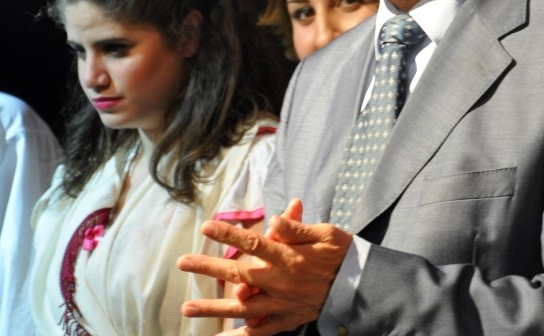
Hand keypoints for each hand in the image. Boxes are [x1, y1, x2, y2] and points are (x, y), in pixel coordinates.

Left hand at [177, 198, 353, 335]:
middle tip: (183, 263)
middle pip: (239, 274)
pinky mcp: (287, 320)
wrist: (360, 285)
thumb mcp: (325, 233)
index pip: (253, 243)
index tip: (207, 228)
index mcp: (290, 257)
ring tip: (187, 308)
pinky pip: (260, 332)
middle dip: (208, 269)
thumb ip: (297, 228)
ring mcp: (282, 304)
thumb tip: (274, 219)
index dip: (229, 235)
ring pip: (242, 308)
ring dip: (213, 308)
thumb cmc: (342, 253)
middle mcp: (281, 282)